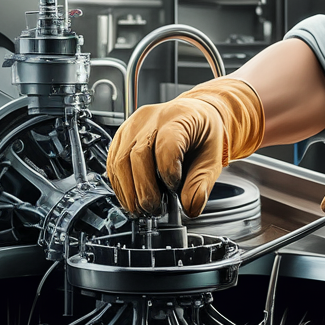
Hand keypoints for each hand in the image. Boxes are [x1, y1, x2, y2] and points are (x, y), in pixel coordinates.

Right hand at [106, 79, 263, 216]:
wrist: (194, 115)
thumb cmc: (203, 133)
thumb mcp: (212, 157)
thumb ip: (201, 183)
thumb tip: (190, 207)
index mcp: (180, 117)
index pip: (167, 144)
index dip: (169, 172)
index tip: (174, 188)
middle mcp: (152, 118)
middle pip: (138, 154)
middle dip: (144, 189)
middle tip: (154, 209)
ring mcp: (132, 126)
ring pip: (120, 160)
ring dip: (128, 192)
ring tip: (142, 209)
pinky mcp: (121, 136)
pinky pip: (112, 162)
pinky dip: (119, 185)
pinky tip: (131, 199)